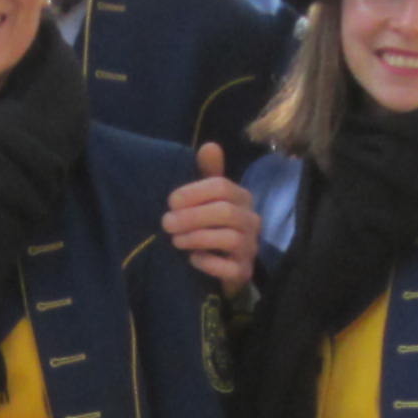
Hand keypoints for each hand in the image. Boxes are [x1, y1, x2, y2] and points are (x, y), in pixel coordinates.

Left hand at [162, 144, 259, 296]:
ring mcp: (249, 247)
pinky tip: (192, 259)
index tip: (171, 201)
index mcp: (242, 198)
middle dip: (192, 216)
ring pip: (229, 238)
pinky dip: (208, 263)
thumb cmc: (213, 225)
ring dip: (197, 238)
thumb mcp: (209, 198)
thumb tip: (210, 145)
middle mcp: (251, 221)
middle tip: (166, 223)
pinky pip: (230, 267)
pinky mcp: (244, 271)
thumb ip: (209, 173)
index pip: (222, 187)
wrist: (225, 267)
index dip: (194, 192)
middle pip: (225, 212)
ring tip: (175, 240)